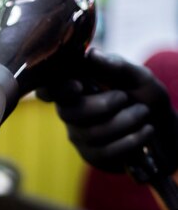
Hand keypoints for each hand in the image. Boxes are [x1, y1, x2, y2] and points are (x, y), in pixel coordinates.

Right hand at [37, 48, 177, 180]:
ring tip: (143, 113)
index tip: (76, 87)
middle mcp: (70, 110)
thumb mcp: (137, 76)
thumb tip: (90, 55)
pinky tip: (145, 131)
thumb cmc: (143, 95)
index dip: (53, 90)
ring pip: (91, 133)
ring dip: (125, 122)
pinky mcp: (91, 154)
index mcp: (75, 86)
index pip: (49, 90)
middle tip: (124, 97)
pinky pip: (104, 152)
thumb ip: (115, 67)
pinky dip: (130, 140)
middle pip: (68, 113)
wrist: (160, 125)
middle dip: (101, 106)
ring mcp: (78, 134)